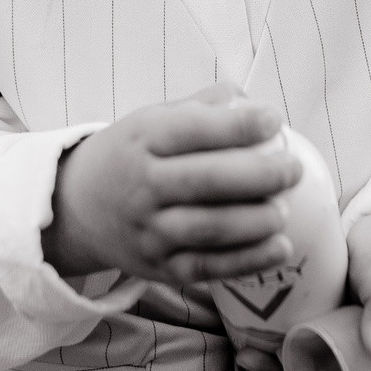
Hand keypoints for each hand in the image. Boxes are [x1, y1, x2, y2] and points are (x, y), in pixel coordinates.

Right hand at [44, 92, 302, 285]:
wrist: (77, 209)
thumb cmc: (132, 156)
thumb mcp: (153, 119)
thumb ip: (203, 107)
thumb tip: (253, 102)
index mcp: (143, 139)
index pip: (194, 130)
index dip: (239, 125)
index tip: (275, 120)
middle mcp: (143, 185)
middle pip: (205, 181)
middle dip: (259, 175)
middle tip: (293, 169)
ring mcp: (149, 230)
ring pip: (207, 228)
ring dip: (254, 221)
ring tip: (284, 211)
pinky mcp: (159, 267)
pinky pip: (207, 268)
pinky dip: (248, 261)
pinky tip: (279, 248)